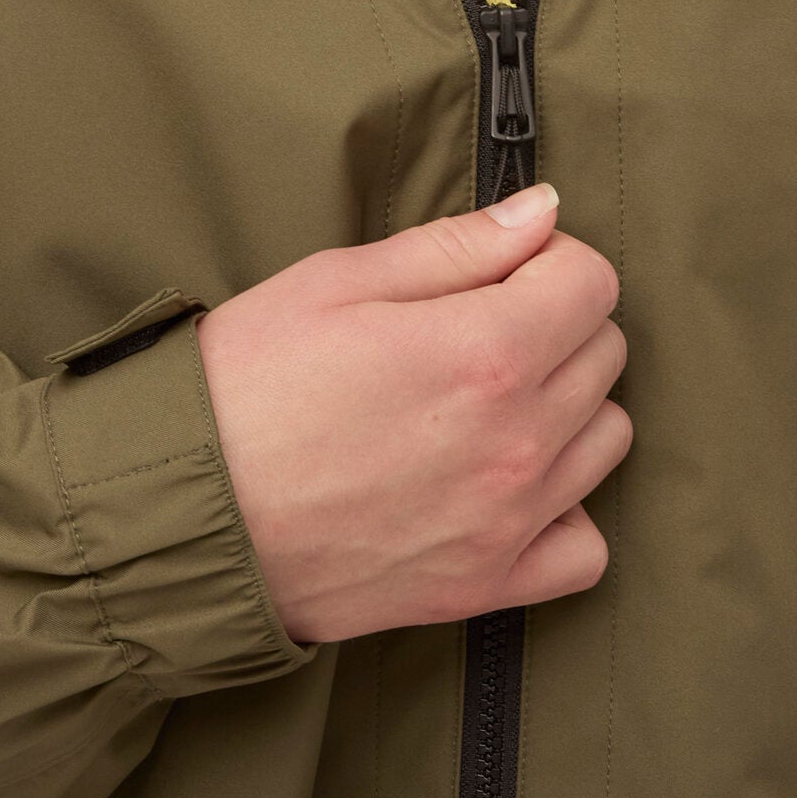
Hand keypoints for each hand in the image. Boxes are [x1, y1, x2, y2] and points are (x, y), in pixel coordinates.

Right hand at [194, 183, 627, 644]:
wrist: (190, 508)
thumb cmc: (247, 382)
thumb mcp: (337, 282)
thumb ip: (455, 247)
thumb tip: (544, 211)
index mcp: (485, 350)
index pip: (591, 281)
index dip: (546, 258)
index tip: (498, 267)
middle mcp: (518, 439)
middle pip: (604, 353)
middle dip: (553, 320)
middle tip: (471, 323)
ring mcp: (510, 520)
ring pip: (606, 440)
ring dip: (564, 406)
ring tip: (483, 399)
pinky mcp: (488, 586)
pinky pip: (586, 546)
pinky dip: (563, 509)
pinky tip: (505, 482)